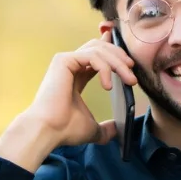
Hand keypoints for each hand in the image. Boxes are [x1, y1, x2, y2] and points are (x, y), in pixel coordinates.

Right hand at [0, 33, 136, 171]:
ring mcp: (65, 61)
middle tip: (133, 73)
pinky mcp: (63, 61)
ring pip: (99, 49)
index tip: (130, 61)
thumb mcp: (92, 128)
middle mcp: (69, 65)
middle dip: (120, 57)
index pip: (97, 56)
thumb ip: (105, 128)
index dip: (114, 53)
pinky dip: (105, 68)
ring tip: (129, 80)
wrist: (47, 131)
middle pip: (100, 48)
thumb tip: (117, 131)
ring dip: (118, 63)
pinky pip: (92, 56)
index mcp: (75, 76)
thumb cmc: (64, 130)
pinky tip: (108, 85)